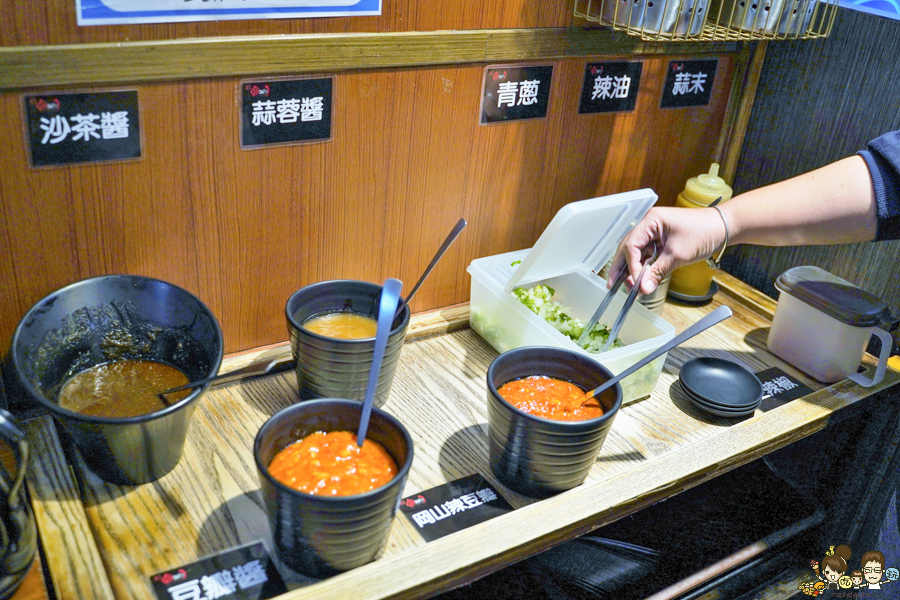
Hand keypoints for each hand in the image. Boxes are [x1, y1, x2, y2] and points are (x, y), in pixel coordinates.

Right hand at [608, 206, 727, 294]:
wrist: (724, 228)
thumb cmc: (704, 232)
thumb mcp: (678, 255)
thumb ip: (658, 272)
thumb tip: (643, 288)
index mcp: (651, 220)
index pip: (631, 244)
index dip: (630, 265)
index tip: (634, 281)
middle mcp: (649, 225)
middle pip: (628, 248)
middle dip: (621, 267)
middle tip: (612, 285)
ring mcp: (655, 233)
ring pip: (636, 253)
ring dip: (633, 270)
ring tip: (630, 286)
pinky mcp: (662, 241)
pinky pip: (648, 256)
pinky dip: (644, 268)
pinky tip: (642, 279)